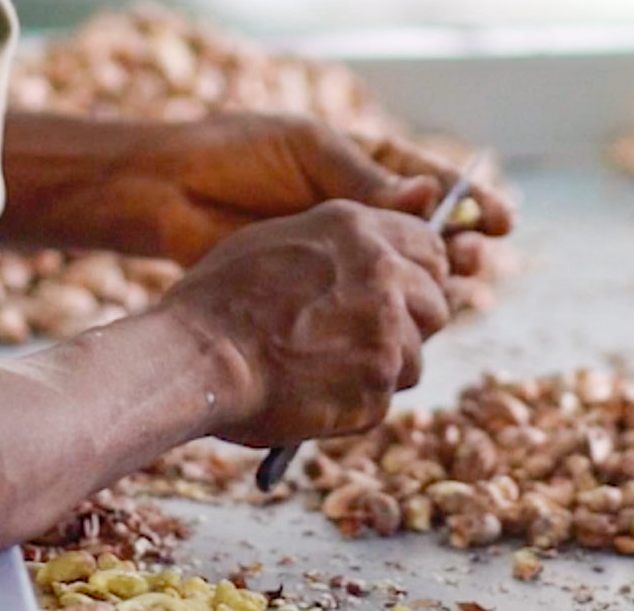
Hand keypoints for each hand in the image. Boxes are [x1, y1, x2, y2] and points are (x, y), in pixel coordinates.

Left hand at [5, 111, 516, 265]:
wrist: (168, 191)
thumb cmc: (234, 154)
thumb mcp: (304, 151)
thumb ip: (362, 177)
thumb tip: (428, 193)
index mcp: (364, 166)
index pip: (432, 185)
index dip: (471, 203)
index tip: (500, 221)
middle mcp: (360, 212)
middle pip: (428, 237)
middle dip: (459, 248)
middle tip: (473, 261)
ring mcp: (339, 254)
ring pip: (402, 275)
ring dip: (433, 283)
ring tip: (451, 286)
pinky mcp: (315, 288)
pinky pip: (363, 304)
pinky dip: (389, 312)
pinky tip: (407, 318)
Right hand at [160, 201, 452, 445]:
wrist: (197, 356)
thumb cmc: (219, 300)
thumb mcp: (279, 240)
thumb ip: (338, 245)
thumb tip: (371, 257)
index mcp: (358, 230)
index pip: (428, 246)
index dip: (419, 274)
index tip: (405, 294)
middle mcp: (383, 274)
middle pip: (436, 302)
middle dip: (411, 324)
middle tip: (369, 341)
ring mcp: (387, 332)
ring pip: (415, 356)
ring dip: (382, 368)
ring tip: (327, 371)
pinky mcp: (378, 387)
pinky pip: (384, 399)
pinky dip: (355, 404)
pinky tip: (314, 395)